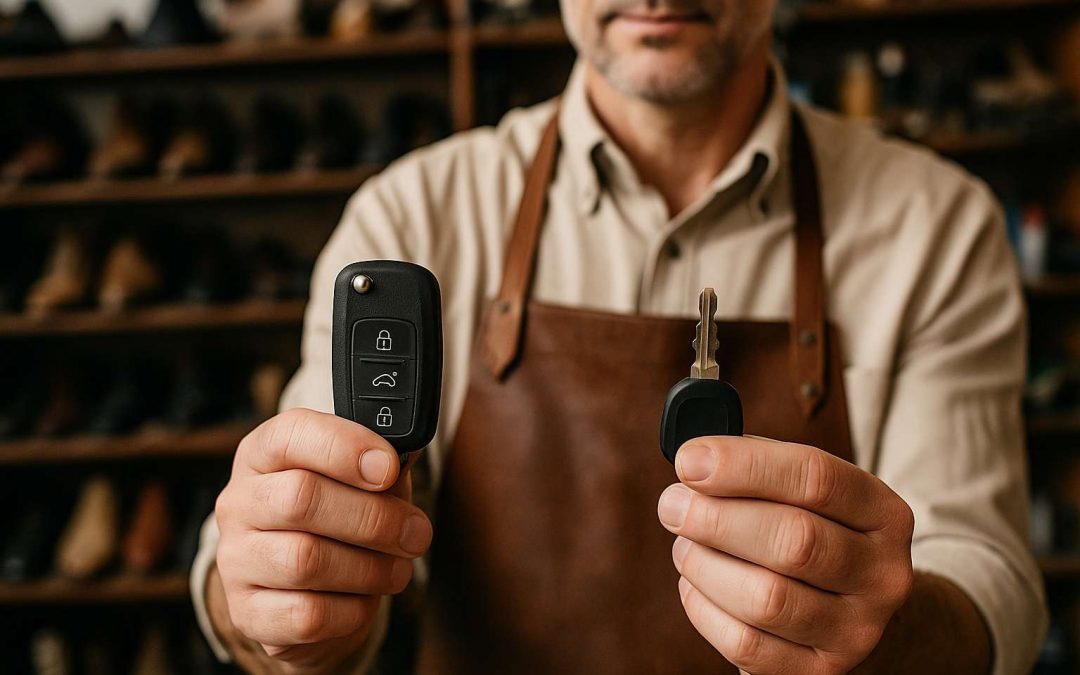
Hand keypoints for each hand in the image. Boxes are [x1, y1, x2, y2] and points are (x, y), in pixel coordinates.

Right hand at [214, 408, 431, 669]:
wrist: (306, 587)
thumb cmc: (341, 517)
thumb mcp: (362, 479)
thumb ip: (381, 465)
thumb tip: (404, 458)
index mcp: (265, 454)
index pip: (291, 434)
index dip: (344, 447)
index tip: (388, 469)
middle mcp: (240, 502)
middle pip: (301, 499)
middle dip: (373, 518)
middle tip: (416, 534)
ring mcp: (236, 559)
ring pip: (304, 561)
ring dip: (369, 568)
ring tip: (398, 570)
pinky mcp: (247, 613)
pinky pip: (306, 615)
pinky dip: (351, 610)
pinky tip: (365, 599)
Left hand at [658, 436, 913, 674]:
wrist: (847, 608)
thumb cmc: (809, 531)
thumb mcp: (802, 493)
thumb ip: (756, 469)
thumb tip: (695, 461)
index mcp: (884, 513)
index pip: (816, 478)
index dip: (744, 466)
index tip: (688, 462)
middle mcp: (883, 574)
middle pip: (793, 540)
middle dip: (716, 519)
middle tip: (672, 506)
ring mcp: (857, 630)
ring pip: (766, 598)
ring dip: (706, 565)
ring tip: (685, 546)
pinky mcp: (821, 673)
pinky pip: (747, 644)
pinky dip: (705, 609)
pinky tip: (696, 584)